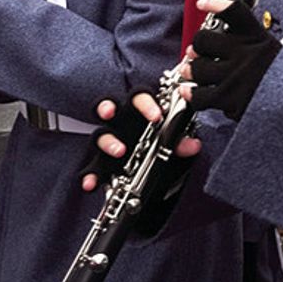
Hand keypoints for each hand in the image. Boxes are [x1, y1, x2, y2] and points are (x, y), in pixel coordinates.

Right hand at [80, 94, 201, 229]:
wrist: (149, 165)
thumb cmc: (159, 142)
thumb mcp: (172, 142)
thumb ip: (180, 143)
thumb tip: (193, 145)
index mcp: (138, 111)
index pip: (139, 97)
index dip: (146, 104)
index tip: (156, 116)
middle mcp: (120, 122)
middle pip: (110, 107)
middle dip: (109, 108)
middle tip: (113, 114)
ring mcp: (108, 140)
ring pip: (98, 134)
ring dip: (107, 141)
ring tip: (118, 151)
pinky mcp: (99, 161)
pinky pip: (89, 166)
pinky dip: (89, 175)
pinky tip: (90, 184)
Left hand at [180, 0, 280, 119]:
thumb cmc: (280, 76)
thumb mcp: (270, 48)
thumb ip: (247, 40)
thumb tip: (209, 40)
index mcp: (257, 38)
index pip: (234, 12)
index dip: (215, 4)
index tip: (203, 3)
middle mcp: (246, 54)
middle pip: (204, 40)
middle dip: (198, 46)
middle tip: (197, 51)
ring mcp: (236, 76)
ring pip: (198, 68)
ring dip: (191, 69)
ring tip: (191, 70)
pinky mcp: (230, 99)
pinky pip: (199, 95)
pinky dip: (190, 93)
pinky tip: (189, 89)